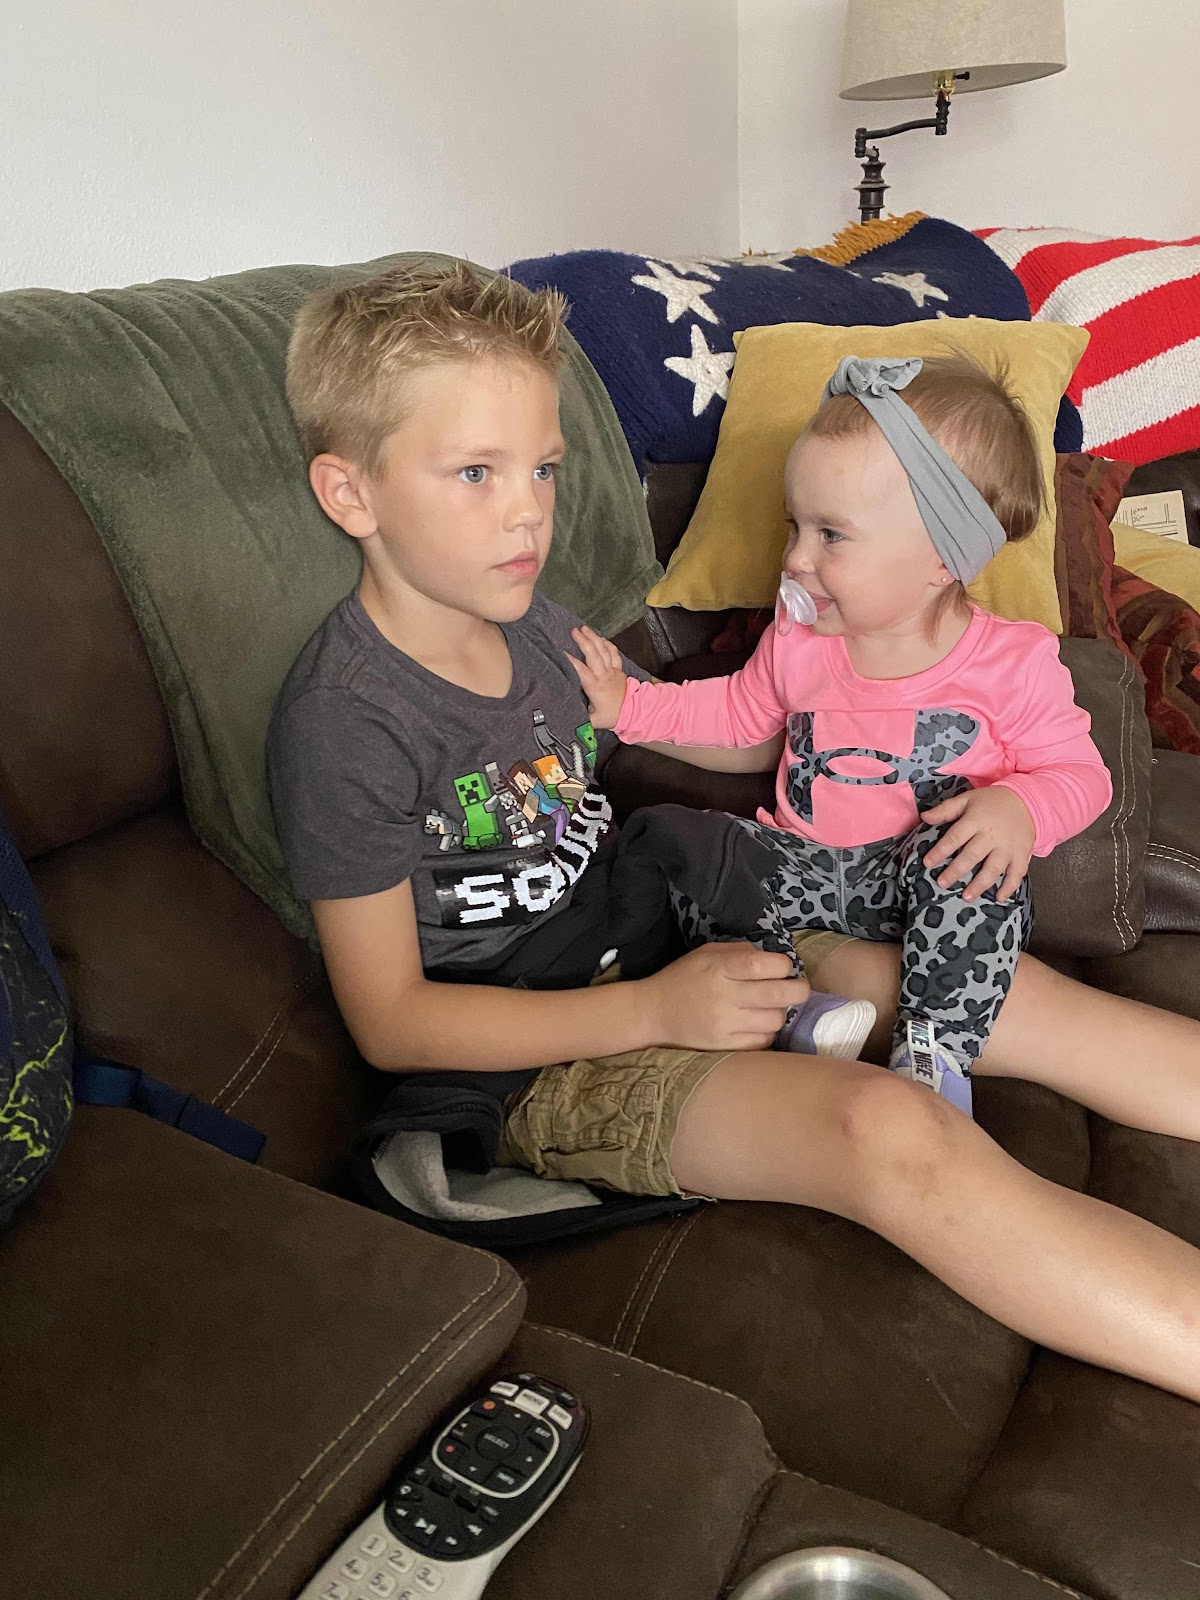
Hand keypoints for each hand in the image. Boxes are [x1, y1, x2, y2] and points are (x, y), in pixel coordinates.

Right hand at [567, 625, 628, 730]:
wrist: (633, 713)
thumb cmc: (611, 716)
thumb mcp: (592, 720)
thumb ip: (580, 717)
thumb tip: (567, 716)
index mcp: (595, 686)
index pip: (581, 670)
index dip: (571, 661)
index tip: (562, 652)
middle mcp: (604, 675)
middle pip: (593, 654)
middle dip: (583, 641)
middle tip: (574, 631)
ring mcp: (612, 671)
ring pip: (604, 650)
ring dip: (594, 638)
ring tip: (585, 628)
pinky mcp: (619, 670)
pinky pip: (614, 653)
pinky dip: (607, 644)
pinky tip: (601, 638)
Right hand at [644, 943, 811, 1051]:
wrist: (653, 1013)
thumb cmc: (683, 978)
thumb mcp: (706, 953)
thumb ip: (740, 952)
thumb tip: (775, 959)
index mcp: (718, 968)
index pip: (762, 964)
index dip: (783, 965)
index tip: (784, 967)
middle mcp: (723, 996)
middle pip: (779, 994)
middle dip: (798, 989)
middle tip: (797, 988)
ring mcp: (724, 1024)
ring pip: (775, 1020)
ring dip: (780, 1012)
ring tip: (770, 1006)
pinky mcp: (725, 1046)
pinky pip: (763, 1041)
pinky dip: (767, 1031)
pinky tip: (758, 1023)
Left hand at [921, 785, 1034, 902]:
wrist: (1026, 800)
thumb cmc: (991, 801)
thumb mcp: (968, 799)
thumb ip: (946, 809)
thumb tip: (924, 817)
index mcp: (976, 820)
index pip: (955, 837)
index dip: (940, 851)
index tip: (927, 863)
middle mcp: (992, 835)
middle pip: (972, 855)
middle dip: (956, 871)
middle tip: (942, 883)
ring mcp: (1008, 846)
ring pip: (993, 868)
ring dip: (979, 884)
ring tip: (966, 897)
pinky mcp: (1022, 854)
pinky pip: (1017, 873)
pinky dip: (1010, 886)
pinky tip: (999, 898)